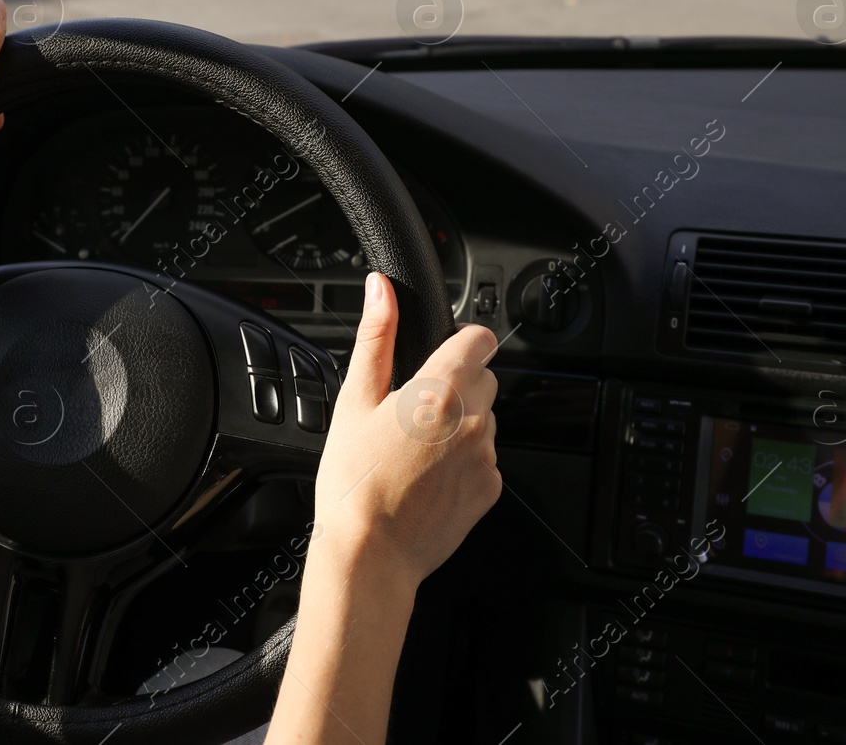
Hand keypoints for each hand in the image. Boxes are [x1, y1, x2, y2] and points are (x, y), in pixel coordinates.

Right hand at [312, 272, 502, 587]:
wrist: (371, 554)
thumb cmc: (354, 482)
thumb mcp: (354, 400)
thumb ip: (375, 337)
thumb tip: (380, 290)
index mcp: (441, 388)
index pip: (479, 338)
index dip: (459, 342)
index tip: (439, 356)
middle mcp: (475, 419)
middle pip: (483, 378)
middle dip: (454, 385)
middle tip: (411, 412)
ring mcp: (487, 456)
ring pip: (484, 419)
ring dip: (460, 424)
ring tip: (413, 450)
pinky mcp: (491, 488)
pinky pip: (485, 458)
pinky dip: (463, 460)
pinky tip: (426, 476)